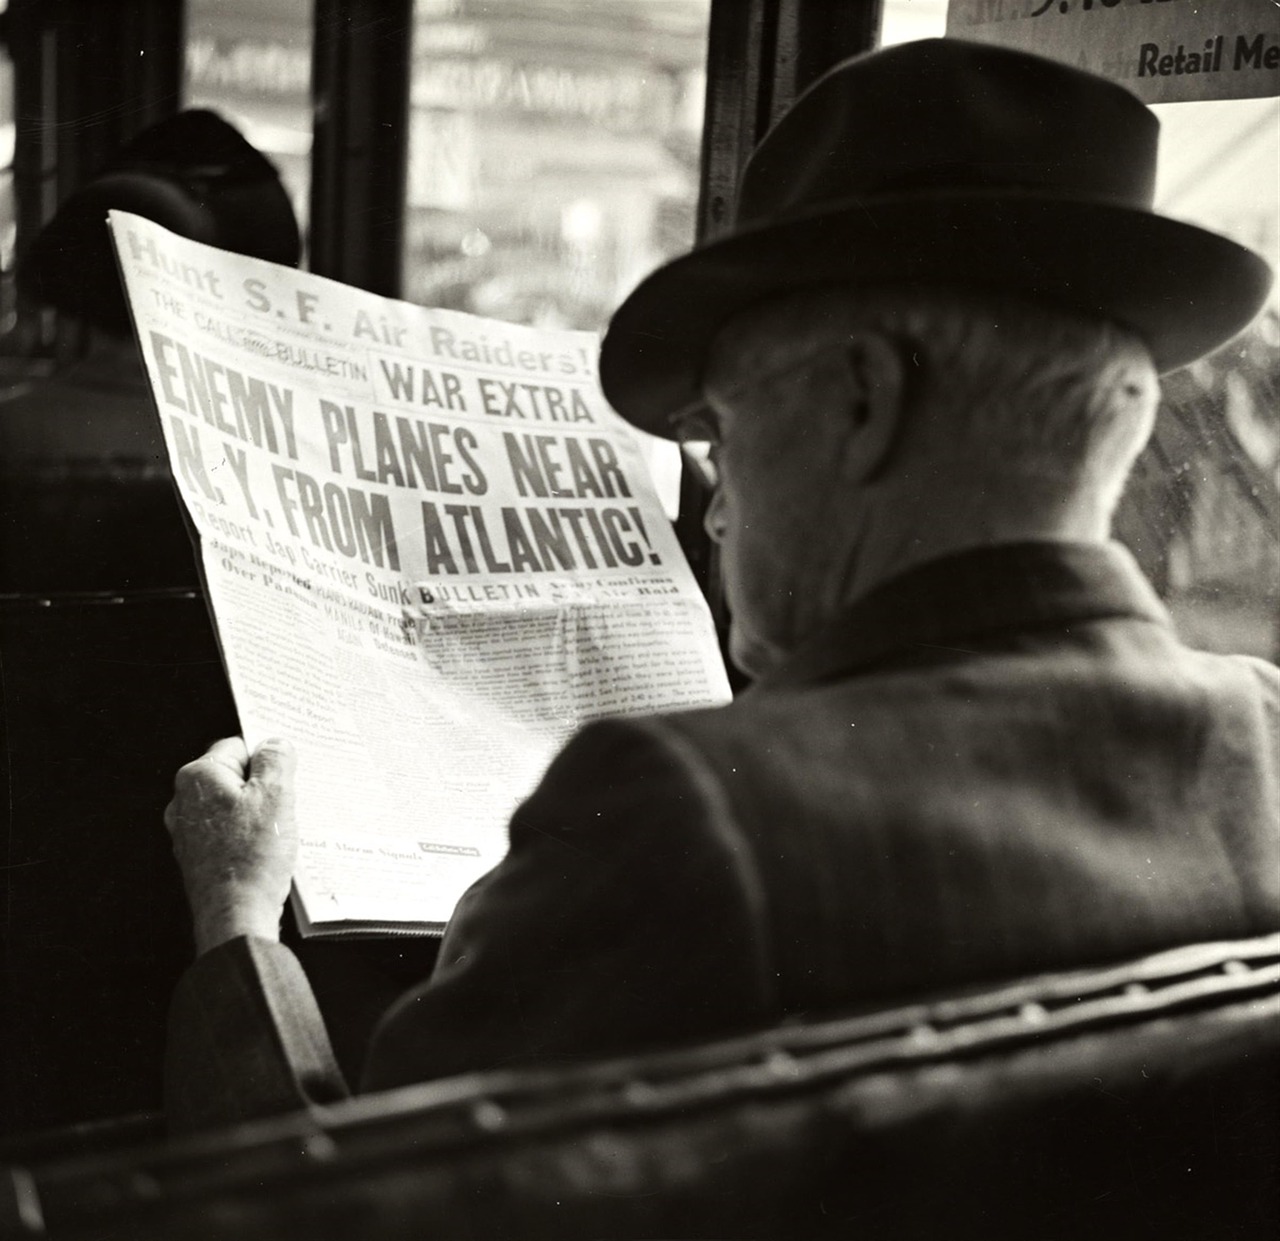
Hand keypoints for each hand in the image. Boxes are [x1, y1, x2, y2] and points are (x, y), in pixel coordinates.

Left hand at [165, 737, 297, 954]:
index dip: (266, 758)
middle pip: (234, 776)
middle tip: (289, 801)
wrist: (235, 915)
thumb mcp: (276, 795)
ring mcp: (188, 831)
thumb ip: (275, 760)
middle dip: (263, 786)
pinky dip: (249, 836)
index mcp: (199, 777)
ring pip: (232, 806)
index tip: (287, 771)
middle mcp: (185, 801)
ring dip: (258, 813)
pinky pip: (229, 832)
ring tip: (280, 829)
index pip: (237, 746)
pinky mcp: (198, 856)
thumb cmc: (252, 856)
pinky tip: (268, 850)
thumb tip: (274, 744)